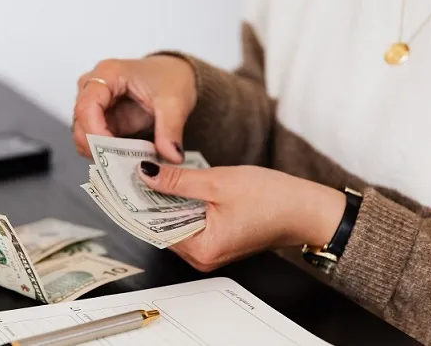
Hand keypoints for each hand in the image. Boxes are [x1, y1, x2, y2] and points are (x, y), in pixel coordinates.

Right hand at [72, 55, 196, 162]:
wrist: (176, 74)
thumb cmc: (171, 78)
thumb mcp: (175, 102)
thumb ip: (171, 129)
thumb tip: (171, 156)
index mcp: (108, 74)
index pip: (87, 106)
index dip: (94, 132)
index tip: (112, 153)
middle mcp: (93, 87)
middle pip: (80, 123)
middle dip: (97, 147)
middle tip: (121, 165)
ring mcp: (95, 105)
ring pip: (83, 135)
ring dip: (101, 153)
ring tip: (126, 164)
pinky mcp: (102, 121)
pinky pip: (95, 142)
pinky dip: (107, 154)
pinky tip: (125, 160)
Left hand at [137, 161, 346, 271]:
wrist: (308, 209)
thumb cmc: (274, 199)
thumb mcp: (218, 182)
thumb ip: (178, 180)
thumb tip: (146, 174)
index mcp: (202, 249)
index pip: (154, 228)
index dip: (137, 203)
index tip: (123, 183)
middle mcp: (203, 257)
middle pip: (162, 228)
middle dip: (150, 200)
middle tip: (135, 172)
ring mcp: (211, 251)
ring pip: (176, 224)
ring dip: (166, 201)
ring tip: (155, 174)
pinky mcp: (219, 241)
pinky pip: (191, 224)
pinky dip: (183, 206)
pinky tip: (178, 186)